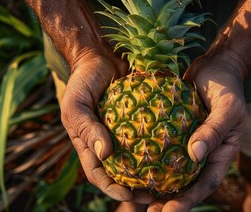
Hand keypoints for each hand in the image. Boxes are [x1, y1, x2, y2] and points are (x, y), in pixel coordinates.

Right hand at [60, 47, 155, 203]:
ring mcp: (124, 131)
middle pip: (121, 172)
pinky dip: (159, 146)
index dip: (111, 188)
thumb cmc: (83, 80)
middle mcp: (107, 141)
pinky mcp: (140, 118)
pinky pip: (150, 135)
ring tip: (168, 182)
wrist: (100, 55)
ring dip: (150, 172)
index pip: (99, 174)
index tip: (128, 195)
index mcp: (89, 144)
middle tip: (153, 195)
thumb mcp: (76, 104)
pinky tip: (174, 152)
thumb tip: (105, 154)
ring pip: (138, 158)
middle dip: (135, 187)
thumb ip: (86, 128)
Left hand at [148, 49, 246, 211]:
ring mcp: (190, 141)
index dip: (189, 200)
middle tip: (150, 211)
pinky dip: (152, 156)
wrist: (217, 65)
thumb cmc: (227, 85)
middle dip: (170, 199)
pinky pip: (164, 146)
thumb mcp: (227, 107)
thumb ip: (214, 131)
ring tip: (137, 194)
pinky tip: (134, 162)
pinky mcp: (177, 129)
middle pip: (188, 182)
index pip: (206, 183)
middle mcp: (205, 152)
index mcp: (221, 153)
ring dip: (158, 183)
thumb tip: (195, 156)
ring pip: (174, 168)